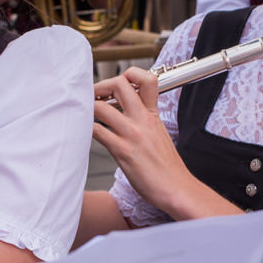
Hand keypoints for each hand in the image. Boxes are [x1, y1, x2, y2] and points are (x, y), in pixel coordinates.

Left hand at [92, 68, 218, 220]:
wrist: (176, 188)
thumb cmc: (167, 167)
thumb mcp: (159, 133)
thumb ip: (145, 119)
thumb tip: (126, 111)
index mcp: (153, 114)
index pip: (147, 79)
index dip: (129, 74)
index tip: (115, 85)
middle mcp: (143, 120)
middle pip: (119, 84)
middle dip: (100, 86)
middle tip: (93, 97)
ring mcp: (132, 134)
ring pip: (101, 107)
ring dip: (88, 108)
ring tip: (86, 116)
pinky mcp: (122, 151)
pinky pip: (97, 131)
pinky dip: (86, 129)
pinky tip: (86, 133)